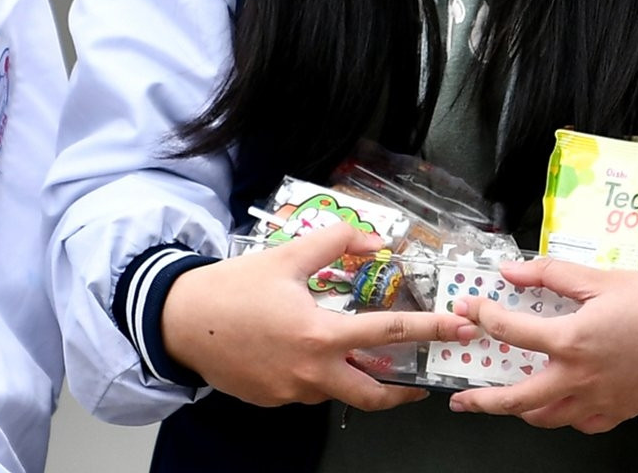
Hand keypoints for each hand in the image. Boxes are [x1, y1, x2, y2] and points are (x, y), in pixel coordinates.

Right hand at [160, 223, 471, 410]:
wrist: (179, 320)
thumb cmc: (231, 289)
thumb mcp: (286, 256)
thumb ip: (334, 243)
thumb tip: (372, 238)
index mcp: (320, 335)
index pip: (390, 334)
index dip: (431, 330)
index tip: (458, 330)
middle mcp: (311, 372)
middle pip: (374, 393)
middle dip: (404, 392)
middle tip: (421, 382)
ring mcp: (292, 392)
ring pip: (337, 390)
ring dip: (352, 374)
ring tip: (352, 353)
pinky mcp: (273, 399)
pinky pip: (306, 390)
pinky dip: (316, 373)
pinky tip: (302, 350)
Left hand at [446, 256, 637, 433]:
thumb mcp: (596, 278)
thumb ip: (548, 274)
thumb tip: (511, 271)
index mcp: (571, 340)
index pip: (510, 332)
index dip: (484, 317)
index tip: (472, 311)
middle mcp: (579, 377)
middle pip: (518, 399)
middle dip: (483, 400)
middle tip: (462, 399)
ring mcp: (597, 400)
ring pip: (547, 417)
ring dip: (521, 410)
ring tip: (505, 401)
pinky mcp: (615, 412)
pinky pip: (580, 423)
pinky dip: (562, 416)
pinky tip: (556, 404)